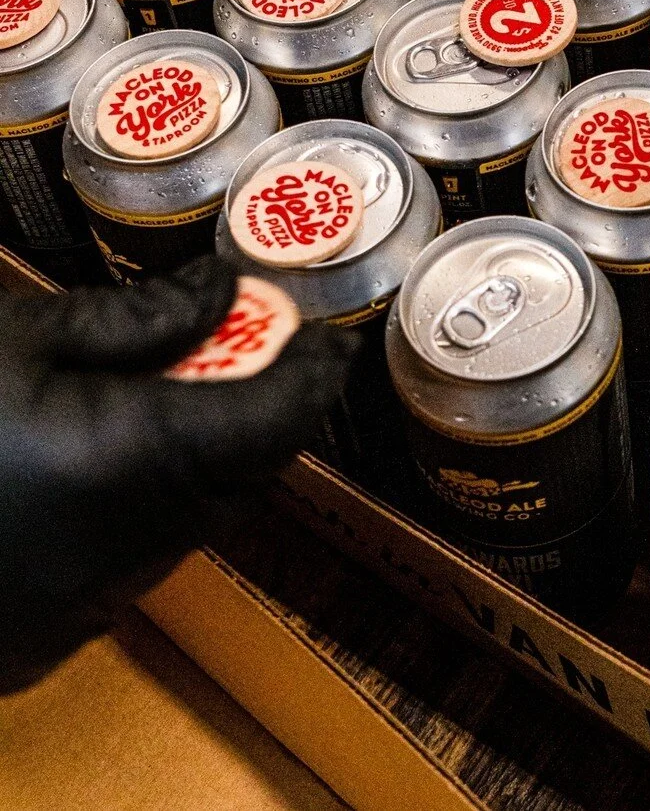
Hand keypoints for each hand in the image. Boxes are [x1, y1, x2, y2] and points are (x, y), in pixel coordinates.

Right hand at [0, 258, 354, 694]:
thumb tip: (227, 294)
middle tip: (243, 347)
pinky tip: (86, 467)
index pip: (273, 423)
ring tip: (154, 400)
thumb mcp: (15, 332)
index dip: (312, 374)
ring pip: (185, 531)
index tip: (325, 336)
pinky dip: (132, 519)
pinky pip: (123, 574)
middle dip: (252, 414)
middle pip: (237, 481)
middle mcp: (116, 555)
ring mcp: (73, 615)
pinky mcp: (33, 649)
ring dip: (194, 468)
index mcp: (124, 462)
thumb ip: (142, 318)